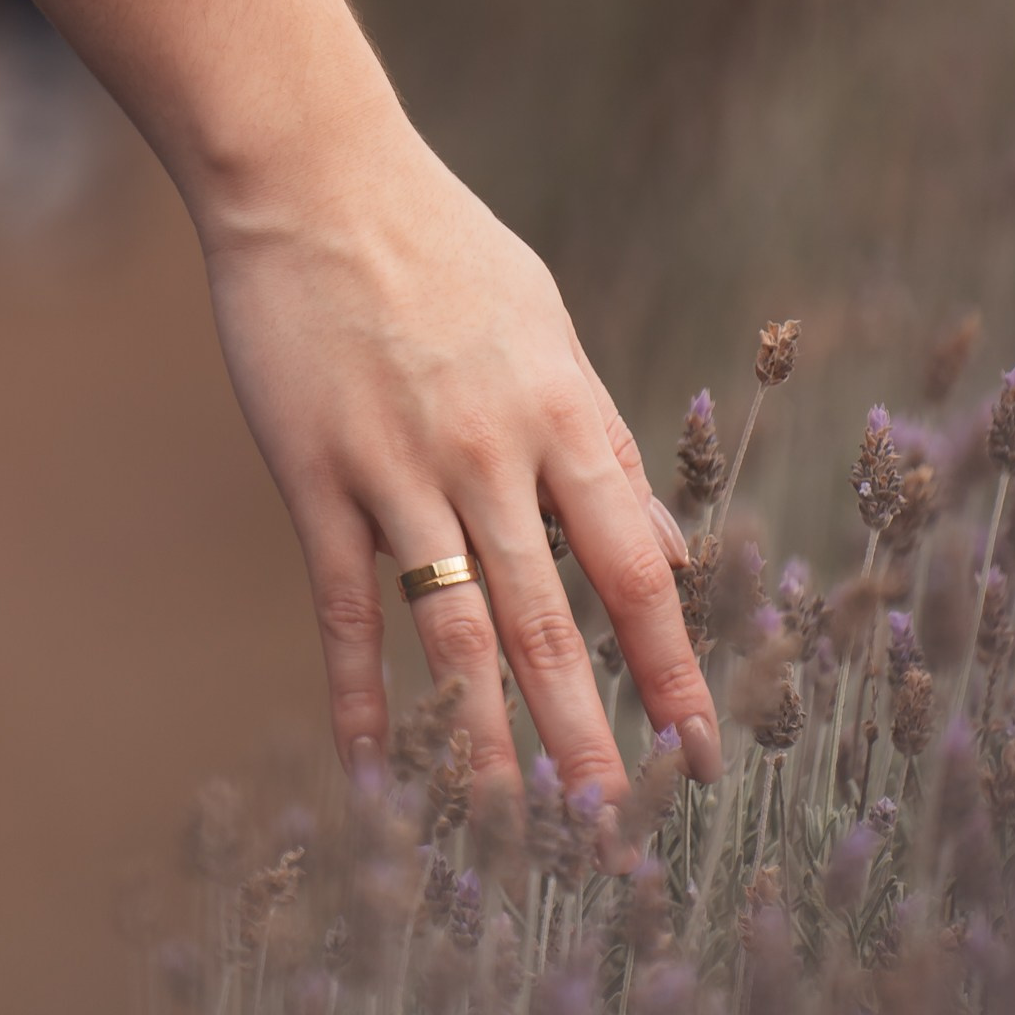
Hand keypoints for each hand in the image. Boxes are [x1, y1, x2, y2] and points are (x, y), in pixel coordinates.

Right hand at [200, 120, 721, 813]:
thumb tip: (665, 552)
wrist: (314, 180)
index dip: (671, 668)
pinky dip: (358, 693)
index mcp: (562, 412)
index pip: (635, 569)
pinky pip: (346, 605)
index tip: (700, 749)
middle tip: (614, 835)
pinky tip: (371, 767)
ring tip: (509, 833)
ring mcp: (398, 469)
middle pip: (550, 623)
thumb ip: (599, 443)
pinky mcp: (315, 475)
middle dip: (586, 738)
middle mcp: (490, 453)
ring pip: (451, 632)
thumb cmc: (442, 249)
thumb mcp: (547, 329)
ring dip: (482, 742)